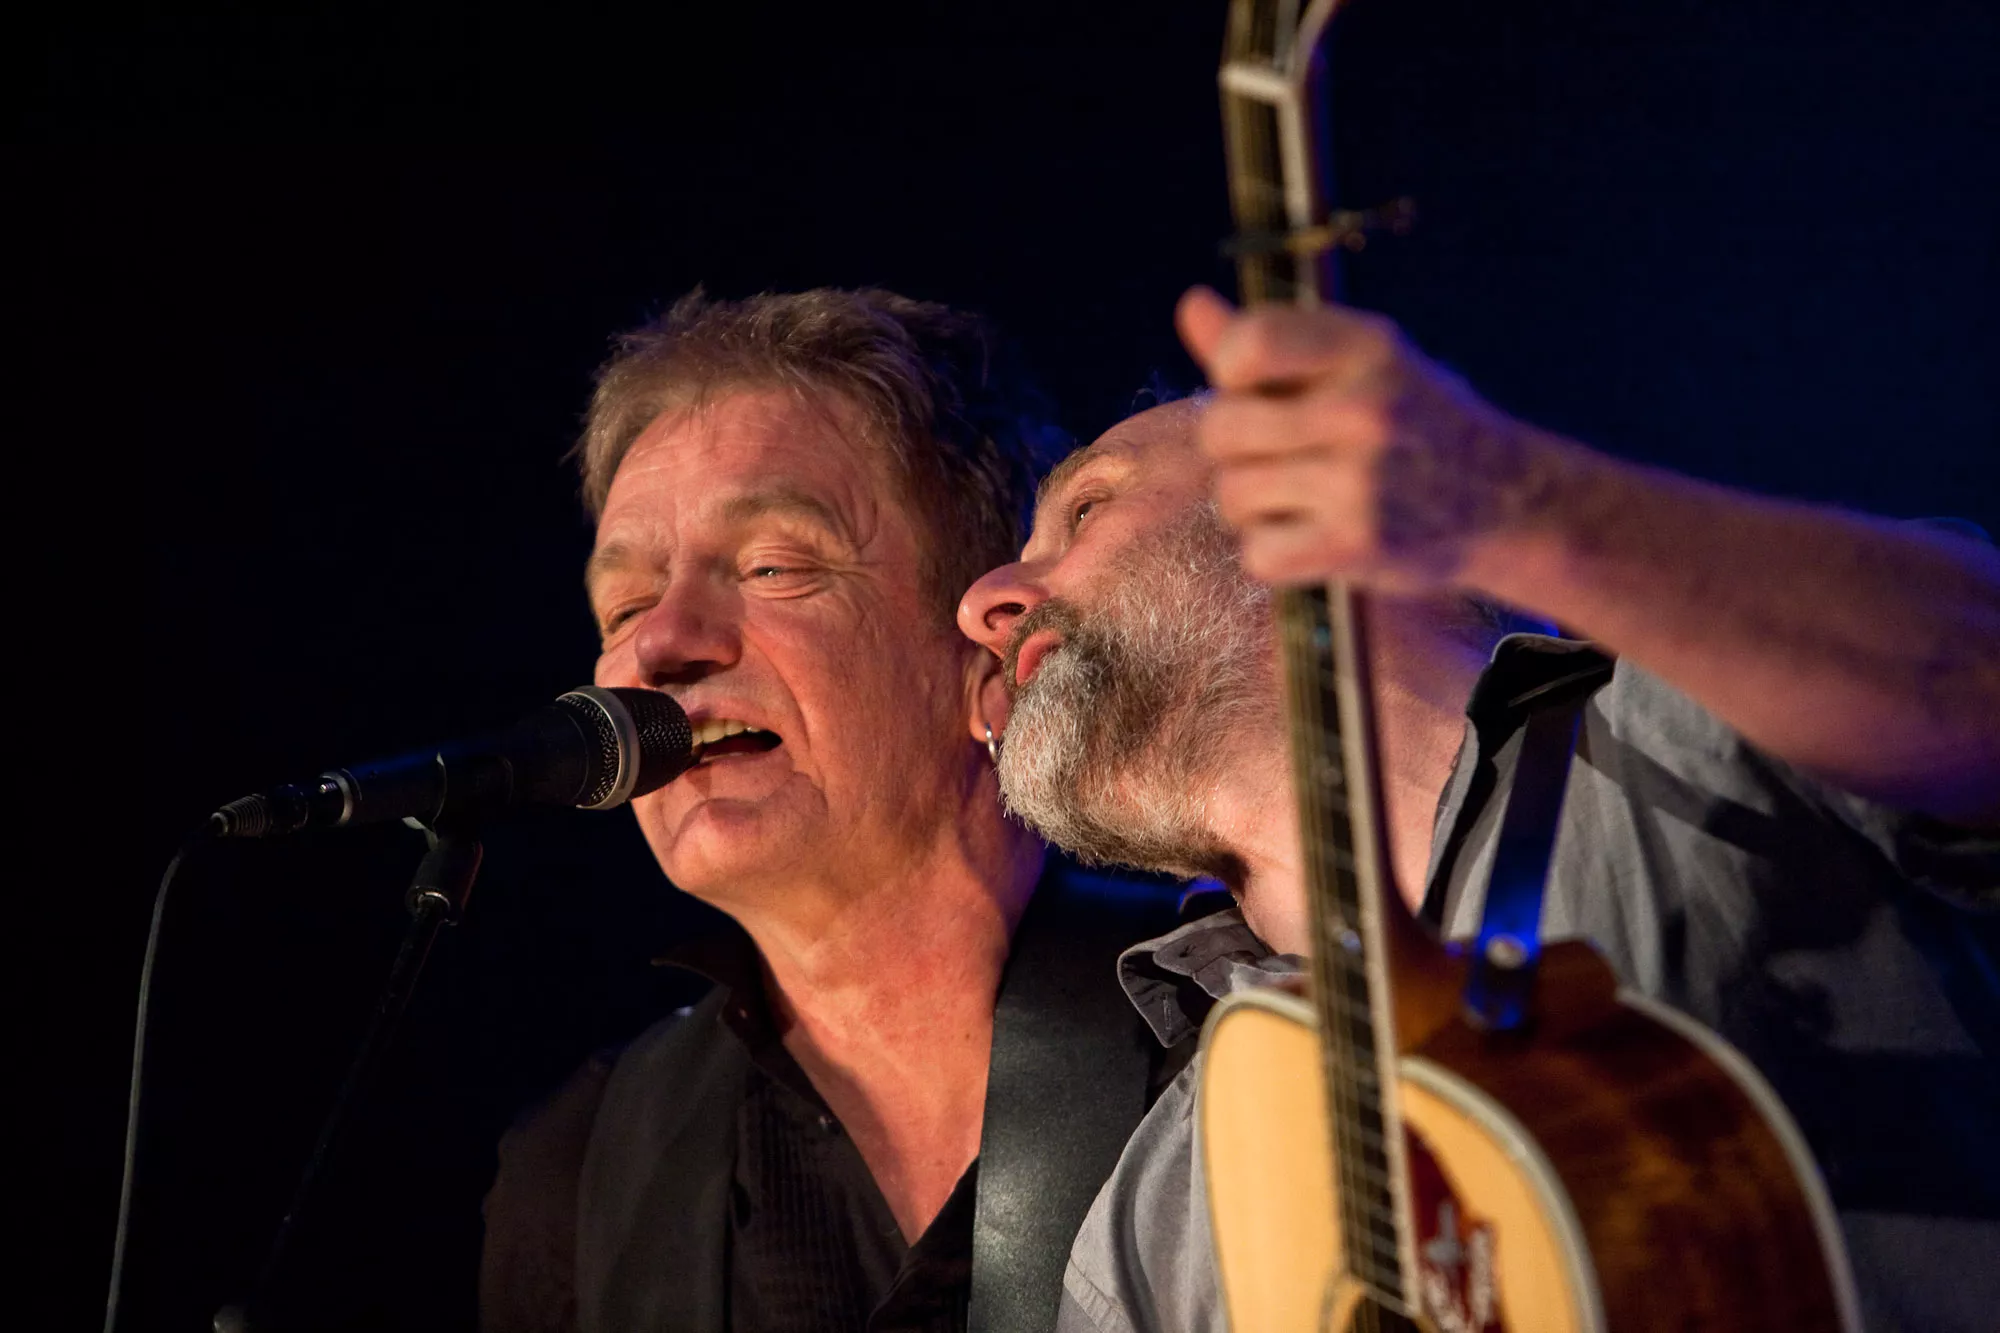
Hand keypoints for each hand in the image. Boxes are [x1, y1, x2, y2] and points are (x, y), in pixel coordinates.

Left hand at [1177, 286, 1560, 591]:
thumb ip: (1271, 341)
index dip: (1229, 373)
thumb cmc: (1415, 422)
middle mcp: (1363, 407)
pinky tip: (1309, 536)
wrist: (1508, 502)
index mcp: (1364, 345)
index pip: (1248, 344)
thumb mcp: (1359, 363)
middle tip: (1277, 456)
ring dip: (1251, 506)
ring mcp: (1360, 479)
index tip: (1254, 391)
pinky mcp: (1357, 543)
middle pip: (1220, 428)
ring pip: (1232, 494)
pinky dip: (1272, 553)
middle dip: (1233, 449)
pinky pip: (1258, 553)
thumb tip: (1191, 306)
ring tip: (1298, 498)